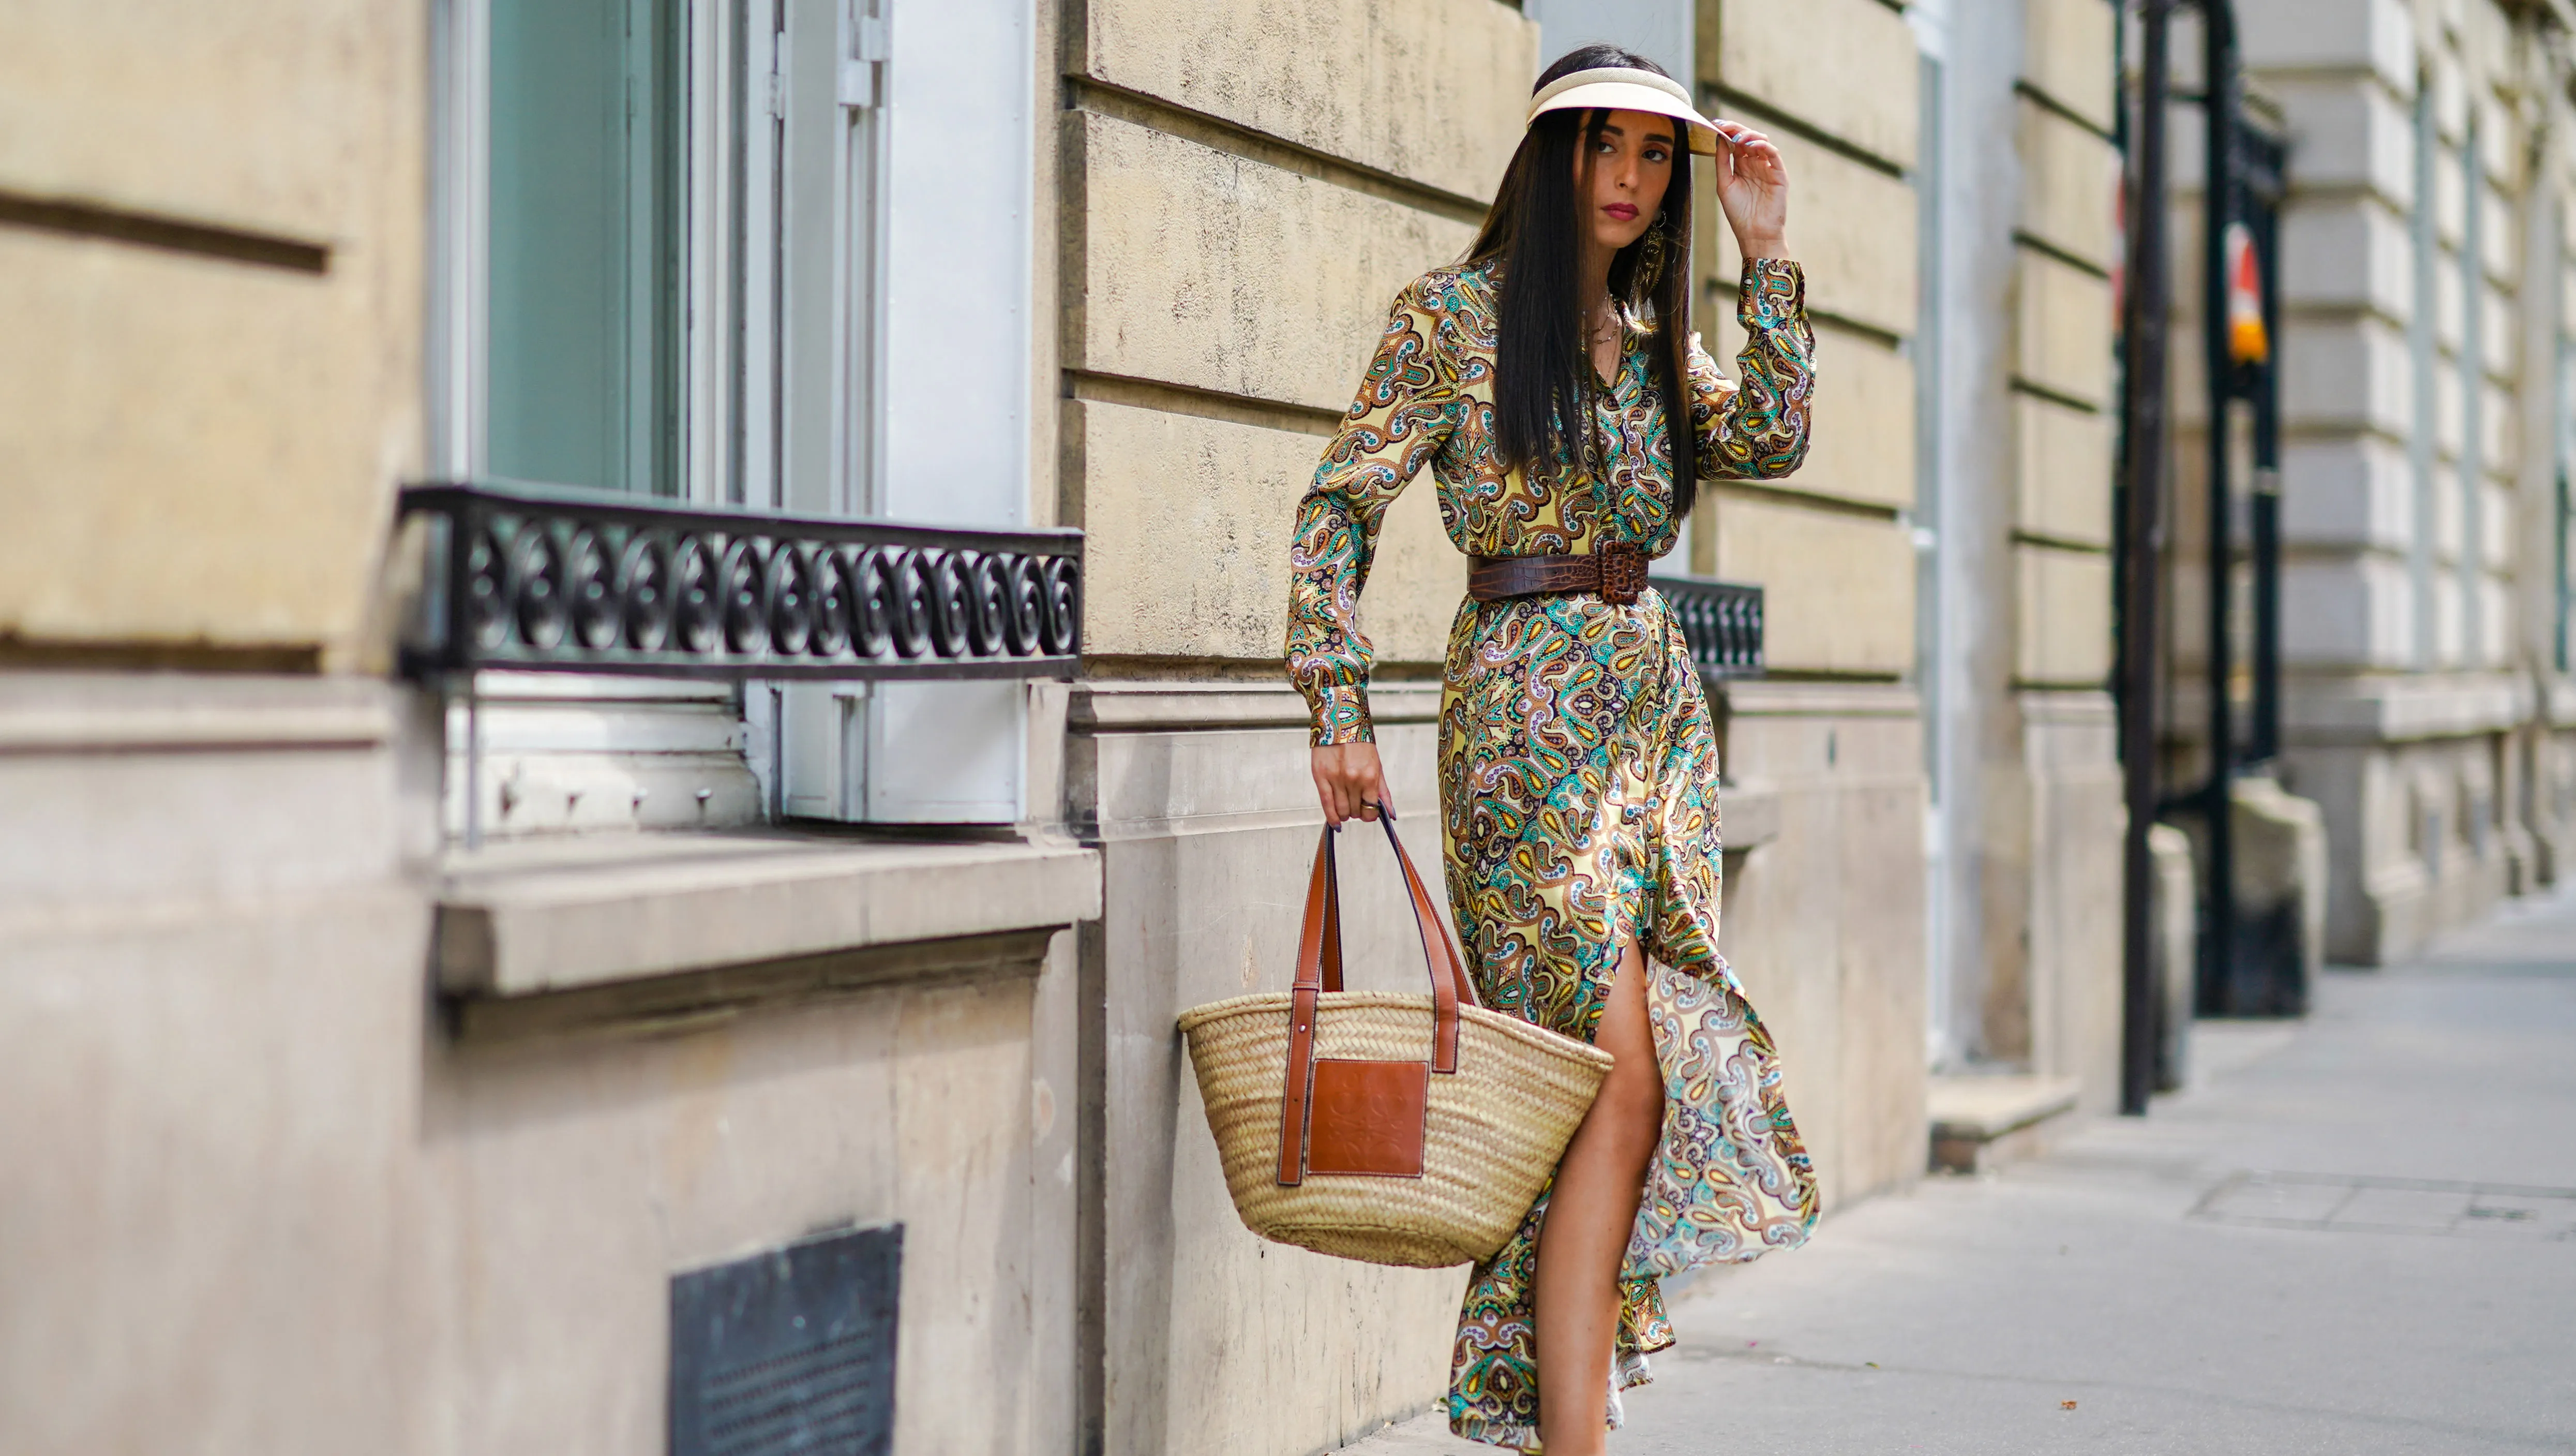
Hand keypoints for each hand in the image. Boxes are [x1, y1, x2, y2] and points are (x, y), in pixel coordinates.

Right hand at [1311, 742, 1390, 825]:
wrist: (1340, 720)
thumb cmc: (1360, 742)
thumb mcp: (1377, 765)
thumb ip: (1383, 791)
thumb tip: (1390, 813)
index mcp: (1369, 776)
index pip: (1371, 809)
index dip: (1369, 815)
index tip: (1368, 813)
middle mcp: (1353, 779)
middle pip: (1355, 811)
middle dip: (1356, 812)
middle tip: (1355, 806)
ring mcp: (1336, 778)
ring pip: (1341, 810)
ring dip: (1344, 814)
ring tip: (1345, 808)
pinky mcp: (1321, 776)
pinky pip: (1326, 803)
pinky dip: (1331, 817)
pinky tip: (1335, 823)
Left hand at [1711, 120, 1789, 258]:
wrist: (1754, 233)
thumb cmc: (1738, 213)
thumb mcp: (1724, 184)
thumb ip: (1722, 162)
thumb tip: (1719, 138)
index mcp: (1741, 166)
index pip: (1735, 143)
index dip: (1727, 131)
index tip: (1715, 123)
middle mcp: (1755, 164)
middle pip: (1748, 138)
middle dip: (1736, 129)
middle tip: (1725, 125)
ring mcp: (1767, 168)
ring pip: (1761, 142)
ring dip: (1749, 135)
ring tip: (1737, 137)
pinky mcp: (1779, 174)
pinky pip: (1773, 154)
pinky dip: (1763, 146)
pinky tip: (1751, 145)